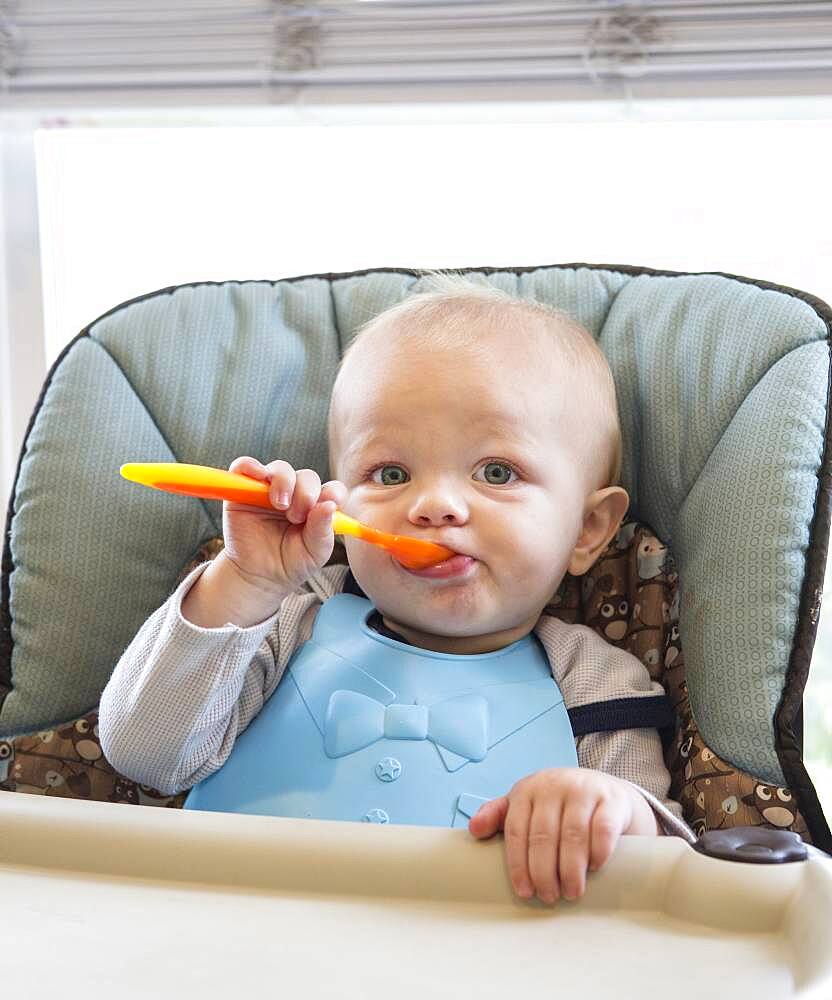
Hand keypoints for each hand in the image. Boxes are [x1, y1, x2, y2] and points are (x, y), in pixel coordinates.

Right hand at [221, 457, 347, 595]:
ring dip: (283, 482)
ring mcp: (269, 490)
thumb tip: (329, 505)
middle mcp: (296, 494)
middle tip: (297, 517)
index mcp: (317, 507)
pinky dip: (250, 466)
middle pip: (306, 477)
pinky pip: (245, 466)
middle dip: (306, 493)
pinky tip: (258, 477)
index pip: (332, 489)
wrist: (258, 576)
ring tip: (280, 505)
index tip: (329, 506)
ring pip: (280, 469)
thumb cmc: (290, 563)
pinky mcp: (243, 490)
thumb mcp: (314, 552)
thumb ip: (322, 530)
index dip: (333, 493)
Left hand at [468, 768, 657, 902]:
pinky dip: (597, 853)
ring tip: (571, 892)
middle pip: (543, 835)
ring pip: (573, 835)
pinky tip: (594, 869)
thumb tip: (473, 830)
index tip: (524, 891)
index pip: (516, 830)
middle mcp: (554, 786)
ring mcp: (584, 790)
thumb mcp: (528, 804)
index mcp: (528, 789)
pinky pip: (602, 829)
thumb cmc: (560, 804)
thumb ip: (499, 816)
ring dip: (571, 870)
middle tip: (548, 896)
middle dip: (543, 872)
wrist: (606, 789)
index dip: (518, 864)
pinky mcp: (611, 800)